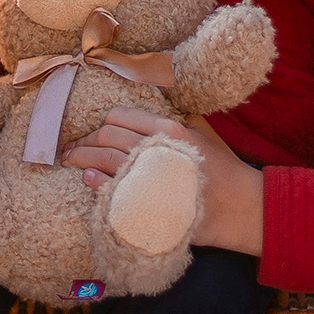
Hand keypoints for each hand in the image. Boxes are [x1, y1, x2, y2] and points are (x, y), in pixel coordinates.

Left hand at [64, 107, 263, 254]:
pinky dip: (94, 182)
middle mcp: (156, 148)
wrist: (241, 207)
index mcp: (168, 128)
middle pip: (106, 137)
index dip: (101, 124)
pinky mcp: (147, 202)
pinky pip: (110, 189)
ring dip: (81, 158)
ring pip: (103, 160)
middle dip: (84, 141)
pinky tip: (88, 179)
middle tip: (72, 149)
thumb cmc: (223, 169)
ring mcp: (150, 176)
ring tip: (71, 160)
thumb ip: (180, 117)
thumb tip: (157, 106)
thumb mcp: (204, 132)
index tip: (92, 133)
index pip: (120, 117)